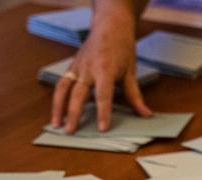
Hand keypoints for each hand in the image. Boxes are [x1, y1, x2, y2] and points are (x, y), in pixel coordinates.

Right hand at [50, 5, 151, 132]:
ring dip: (58, 107)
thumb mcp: (131, 71)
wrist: (110, 25)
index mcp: (104, 69)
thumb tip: (146, 114)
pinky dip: (58, 97)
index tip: (102, 128)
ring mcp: (77, 66)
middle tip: (70, 131)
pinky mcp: (72, 66)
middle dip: (73, 114)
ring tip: (56, 123)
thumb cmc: (121, 48)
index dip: (103, 113)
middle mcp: (87, 68)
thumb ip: (135, 96)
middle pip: (78, 94)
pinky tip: (58, 111)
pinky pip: (62, 83)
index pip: (103, 96)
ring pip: (63, 88)